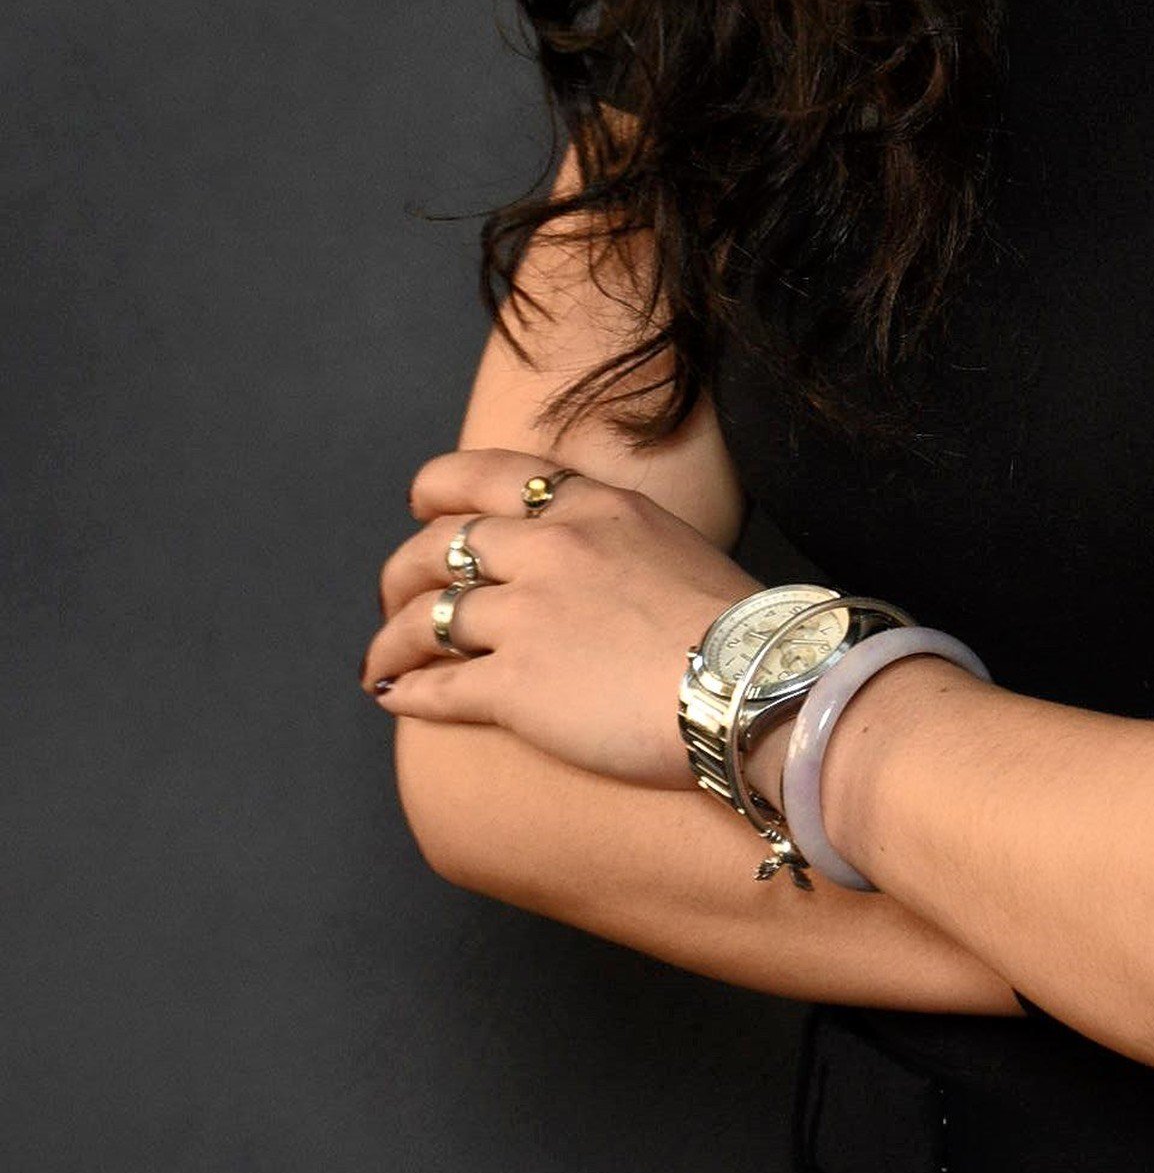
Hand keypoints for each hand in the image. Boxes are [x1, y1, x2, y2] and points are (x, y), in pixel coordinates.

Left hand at [361, 450, 750, 785]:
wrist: (753, 684)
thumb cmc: (739, 629)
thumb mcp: (674, 546)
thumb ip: (618, 544)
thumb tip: (596, 572)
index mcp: (592, 507)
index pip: (490, 477)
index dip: (440, 488)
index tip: (423, 504)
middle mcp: (548, 549)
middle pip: (438, 544)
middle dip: (401, 572)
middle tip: (394, 596)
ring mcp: (525, 616)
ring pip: (426, 616)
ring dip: (392, 638)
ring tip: (381, 658)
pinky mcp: (514, 686)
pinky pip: (438, 684)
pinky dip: (406, 690)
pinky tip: (394, 696)